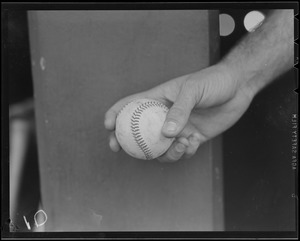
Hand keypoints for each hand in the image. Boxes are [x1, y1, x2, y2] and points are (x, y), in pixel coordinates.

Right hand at [104, 63, 253, 161]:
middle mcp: (165, 115)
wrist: (238, 87)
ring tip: (182, 145)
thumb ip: (179, 111)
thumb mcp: (193, 90)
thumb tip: (165, 134)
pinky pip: (182, 151)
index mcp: (159, 99)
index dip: (115, 114)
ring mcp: (178, 128)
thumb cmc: (213, 82)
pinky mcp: (192, 138)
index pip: (131, 105)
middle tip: (118, 150)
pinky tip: (195, 142)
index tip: (107, 126)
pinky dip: (185, 152)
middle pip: (139, 131)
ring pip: (160, 148)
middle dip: (125, 141)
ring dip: (166, 153)